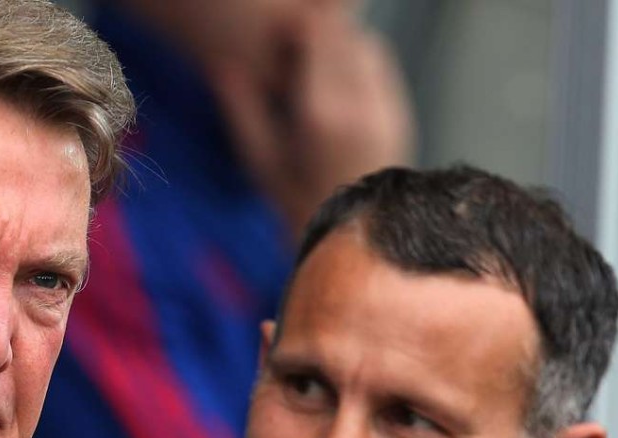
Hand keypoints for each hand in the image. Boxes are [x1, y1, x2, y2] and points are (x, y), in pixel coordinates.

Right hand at [209, 1, 414, 239]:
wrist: (353, 232)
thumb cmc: (296, 200)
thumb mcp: (259, 159)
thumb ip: (239, 109)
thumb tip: (219, 65)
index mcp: (320, 114)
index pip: (317, 33)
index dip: (295, 24)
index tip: (278, 34)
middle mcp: (358, 105)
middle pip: (342, 33)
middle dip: (316, 29)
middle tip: (291, 42)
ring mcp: (384, 107)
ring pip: (364, 43)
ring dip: (338, 42)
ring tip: (313, 61)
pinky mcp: (398, 111)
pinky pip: (380, 64)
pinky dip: (357, 58)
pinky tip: (337, 77)